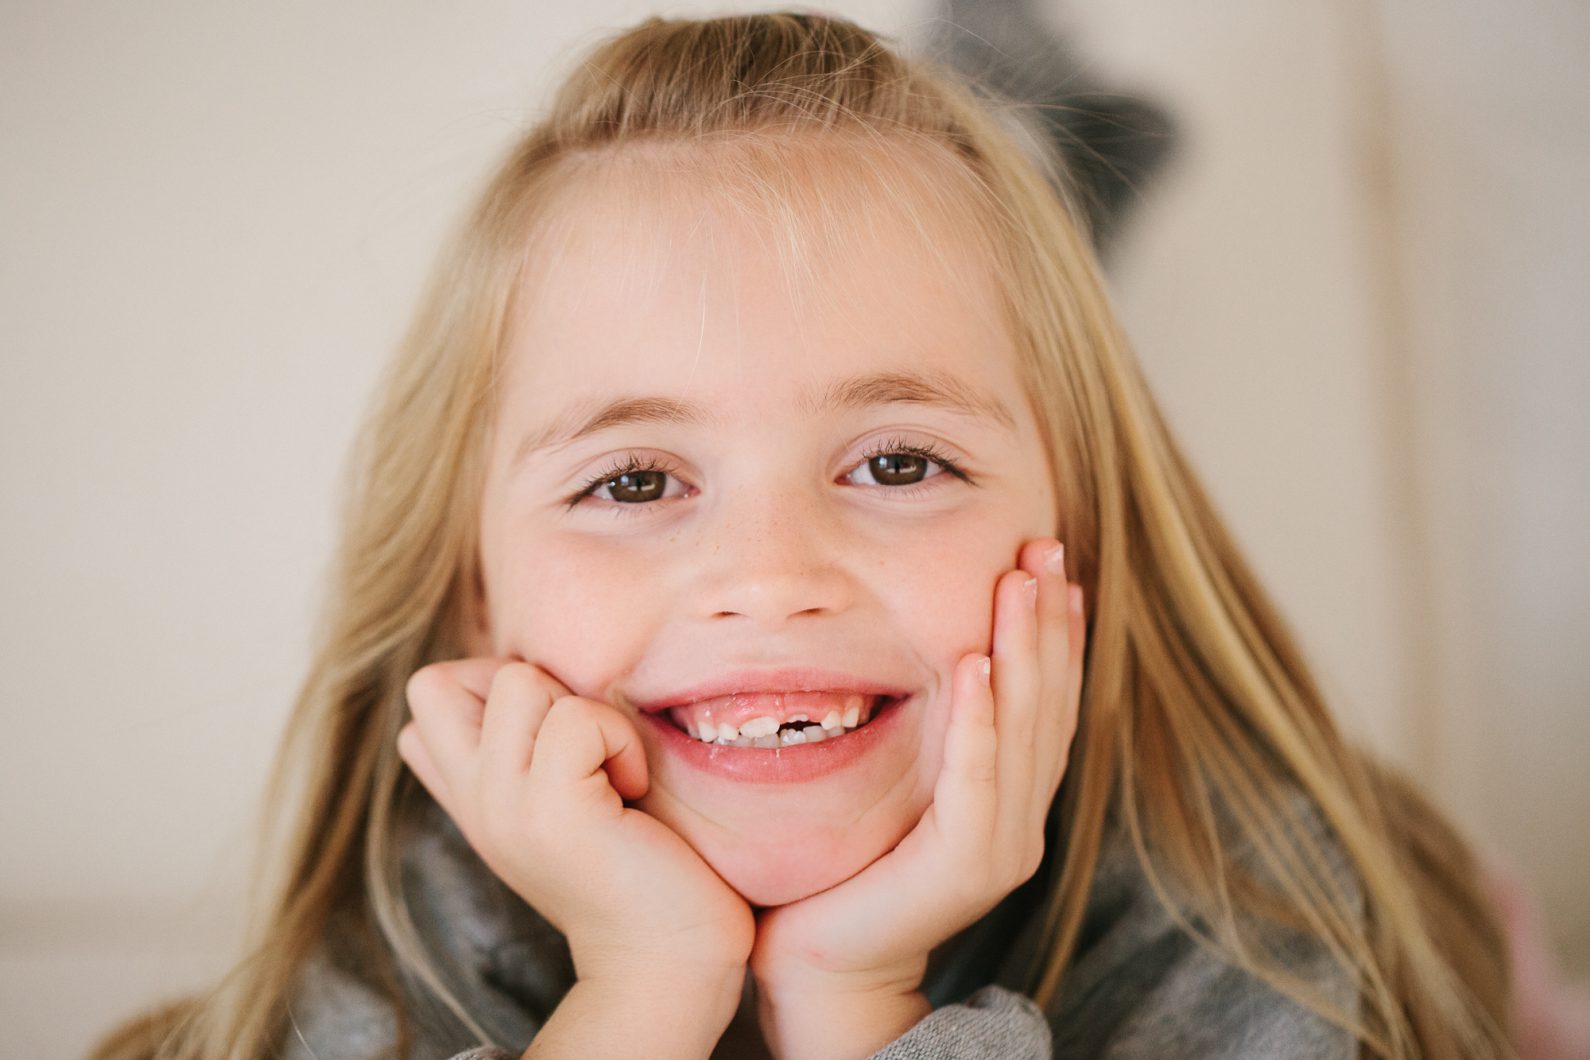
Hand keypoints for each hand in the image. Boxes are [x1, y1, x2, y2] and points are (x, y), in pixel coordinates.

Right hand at [398, 659, 754, 1006]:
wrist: (667, 955)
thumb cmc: (634, 866)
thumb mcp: (555, 800)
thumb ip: (517, 750)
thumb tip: (504, 677)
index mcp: (468, 795)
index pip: (427, 694)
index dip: (493, 682)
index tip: (554, 732)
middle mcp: (472, 801)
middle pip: (436, 680)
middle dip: (522, 682)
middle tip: (576, 742)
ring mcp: (504, 807)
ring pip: (518, 681)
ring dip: (584, 710)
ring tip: (610, 771)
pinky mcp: (552, 812)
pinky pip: (576, 718)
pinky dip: (619, 739)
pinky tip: (633, 788)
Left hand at [749, 538, 1086, 1059]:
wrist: (822, 962)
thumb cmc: (846, 867)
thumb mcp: (897, 783)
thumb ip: (925, 732)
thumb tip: (926, 650)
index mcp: (1009, 797)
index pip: (1045, 698)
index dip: (1055, 629)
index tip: (1053, 563)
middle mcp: (1019, 817)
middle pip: (1047, 702)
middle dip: (1047, 619)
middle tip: (1044, 547)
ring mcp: (1000, 844)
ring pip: (1024, 730)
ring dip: (1024, 649)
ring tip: (1022, 583)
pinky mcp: (965, 866)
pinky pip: (977, 781)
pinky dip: (980, 722)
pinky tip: (977, 665)